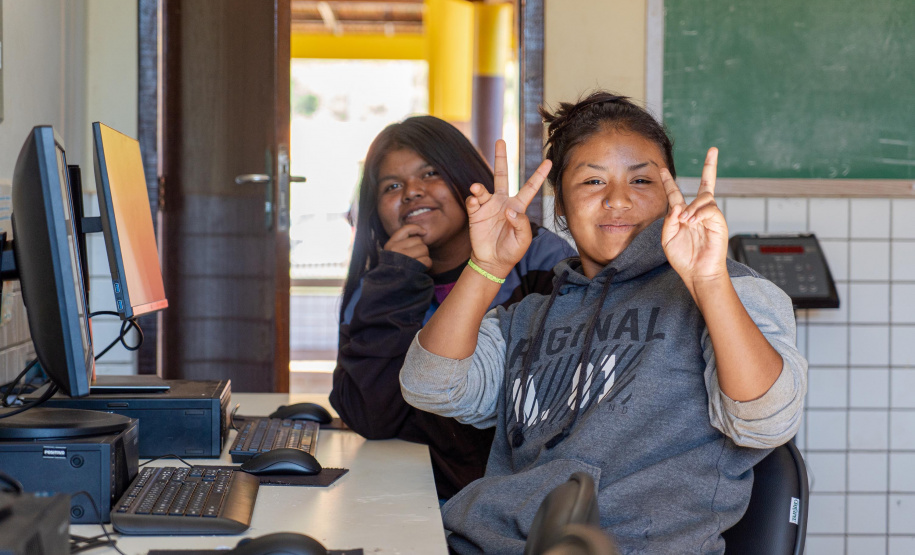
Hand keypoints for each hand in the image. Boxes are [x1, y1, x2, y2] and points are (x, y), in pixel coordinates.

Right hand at [383, 224, 431, 268]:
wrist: (389, 286)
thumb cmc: (395, 268)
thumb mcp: (392, 252)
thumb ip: (403, 242)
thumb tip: (423, 233)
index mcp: (390, 244)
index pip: (406, 229)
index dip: (417, 228)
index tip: (423, 232)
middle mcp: (395, 249)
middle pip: (419, 241)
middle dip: (421, 248)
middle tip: (416, 257)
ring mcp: (403, 258)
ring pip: (424, 249)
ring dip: (425, 257)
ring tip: (418, 263)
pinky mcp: (412, 267)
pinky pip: (427, 260)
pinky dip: (427, 264)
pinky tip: (421, 268)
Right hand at [465, 140, 550, 276]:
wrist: (492, 261)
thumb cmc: (511, 250)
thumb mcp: (523, 239)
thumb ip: (521, 223)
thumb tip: (508, 209)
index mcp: (518, 206)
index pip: (530, 187)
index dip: (539, 175)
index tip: (548, 161)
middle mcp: (503, 202)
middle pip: (502, 175)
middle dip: (501, 158)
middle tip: (501, 140)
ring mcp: (488, 207)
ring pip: (483, 189)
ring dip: (478, 187)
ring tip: (476, 188)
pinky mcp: (476, 214)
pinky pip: (473, 202)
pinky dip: (472, 200)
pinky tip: (474, 202)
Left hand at [660, 147, 728, 291]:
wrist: (697, 272)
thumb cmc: (683, 258)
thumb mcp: (668, 238)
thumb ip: (669, 220)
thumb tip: (678, 205)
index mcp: (683, 215)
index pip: (676, 193)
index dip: (668, 182)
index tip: (660, 169)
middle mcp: (698, 212)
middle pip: (705, 184)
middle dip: (710, 166)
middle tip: (713, 150)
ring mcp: (710, 216)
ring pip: (704, 197)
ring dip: (693, 207)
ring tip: (686, 221)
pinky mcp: (719, 222)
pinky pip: (710, 209)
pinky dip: (700, 213)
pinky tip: (693, 222)